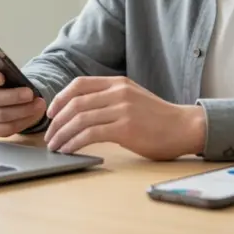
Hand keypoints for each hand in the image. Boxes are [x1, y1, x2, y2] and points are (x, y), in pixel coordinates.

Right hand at [0, 70, 46, 136]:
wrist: (8, 97)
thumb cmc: (6, 82)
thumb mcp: (6, 74)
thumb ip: (8, 74)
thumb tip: (18, 78)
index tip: (2, 77)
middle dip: (13, 97)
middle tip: (30, 93)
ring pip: (1, 116)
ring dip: (23, 110)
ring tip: (39, 104)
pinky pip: (6, 128)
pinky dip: (24, 121)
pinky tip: (35, 113)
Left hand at [43, 76, 205, 159]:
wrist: (185, 127)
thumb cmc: (158, 118)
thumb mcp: (133, 98)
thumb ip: (110, 99)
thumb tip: (80, 112)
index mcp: (118, 82)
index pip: (79, 84)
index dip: (60, 98)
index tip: (51, 113)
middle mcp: (118, 92)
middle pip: (75, 103)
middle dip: (56, 121)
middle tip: (49, 136)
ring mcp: (122, 109)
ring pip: (80, 119)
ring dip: (62, 134)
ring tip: (55, 146)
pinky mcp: (125, 128)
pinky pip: (90, 134)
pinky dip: (75, 143)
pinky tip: (70, 150)